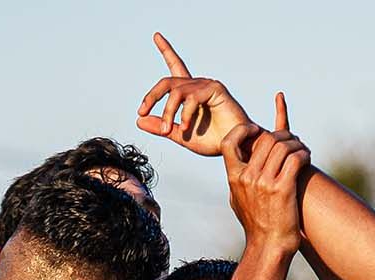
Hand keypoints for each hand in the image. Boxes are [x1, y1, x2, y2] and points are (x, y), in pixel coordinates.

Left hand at [135, 33, 252, 156]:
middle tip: (142, 112)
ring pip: (176, 92)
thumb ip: (162, 128)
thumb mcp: (181, 136)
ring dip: (168, 111)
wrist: (235, 147)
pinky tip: (186, 127)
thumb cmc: (213, 141)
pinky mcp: (215, 89)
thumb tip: (139, 121)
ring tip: (168, 129)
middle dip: (152, 96)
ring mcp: (206, 85)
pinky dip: (185, 113)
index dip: (166, 50)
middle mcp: (197, 85)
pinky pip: (192, 98)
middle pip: (167, 82)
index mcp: (189, 93)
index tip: (156, 36)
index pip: (175, 66)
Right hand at [224, 94, 309, 254]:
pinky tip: (307, 159)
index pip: (230, 142)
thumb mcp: (238, 201)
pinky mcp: (283, 189)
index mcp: (234, 178)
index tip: (258, 131)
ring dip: (297, 144)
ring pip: (283, 146)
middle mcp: (247, 178)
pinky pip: (295, 159)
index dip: (244, 130)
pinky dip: (304, 154)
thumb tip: (236, 170)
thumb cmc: (257, 225)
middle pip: (265, 139)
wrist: (269, 247)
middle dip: (282, 135)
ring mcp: (265, 183)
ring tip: (303, 150)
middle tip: (292, 140)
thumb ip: (237, 183)